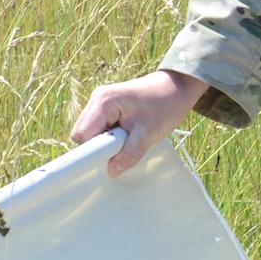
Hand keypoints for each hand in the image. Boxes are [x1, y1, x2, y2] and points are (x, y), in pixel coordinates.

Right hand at [70, 69, 209, 176]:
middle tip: (122, 149)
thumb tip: (111, 172)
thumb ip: (128, 154)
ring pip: (90, 132)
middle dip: (98, 147)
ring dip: (105, 142)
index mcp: (104, 102)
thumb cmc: (165, 105)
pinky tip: (126, 136)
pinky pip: (99, 128)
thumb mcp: (148, 134)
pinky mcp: (107, 107)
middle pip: (82, 134)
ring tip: (127, 140)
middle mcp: (97, 99)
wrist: (178, 87)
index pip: (82, 135)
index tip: (106, 162)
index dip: (91, 152)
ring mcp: (101, 102)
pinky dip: (109, 136)